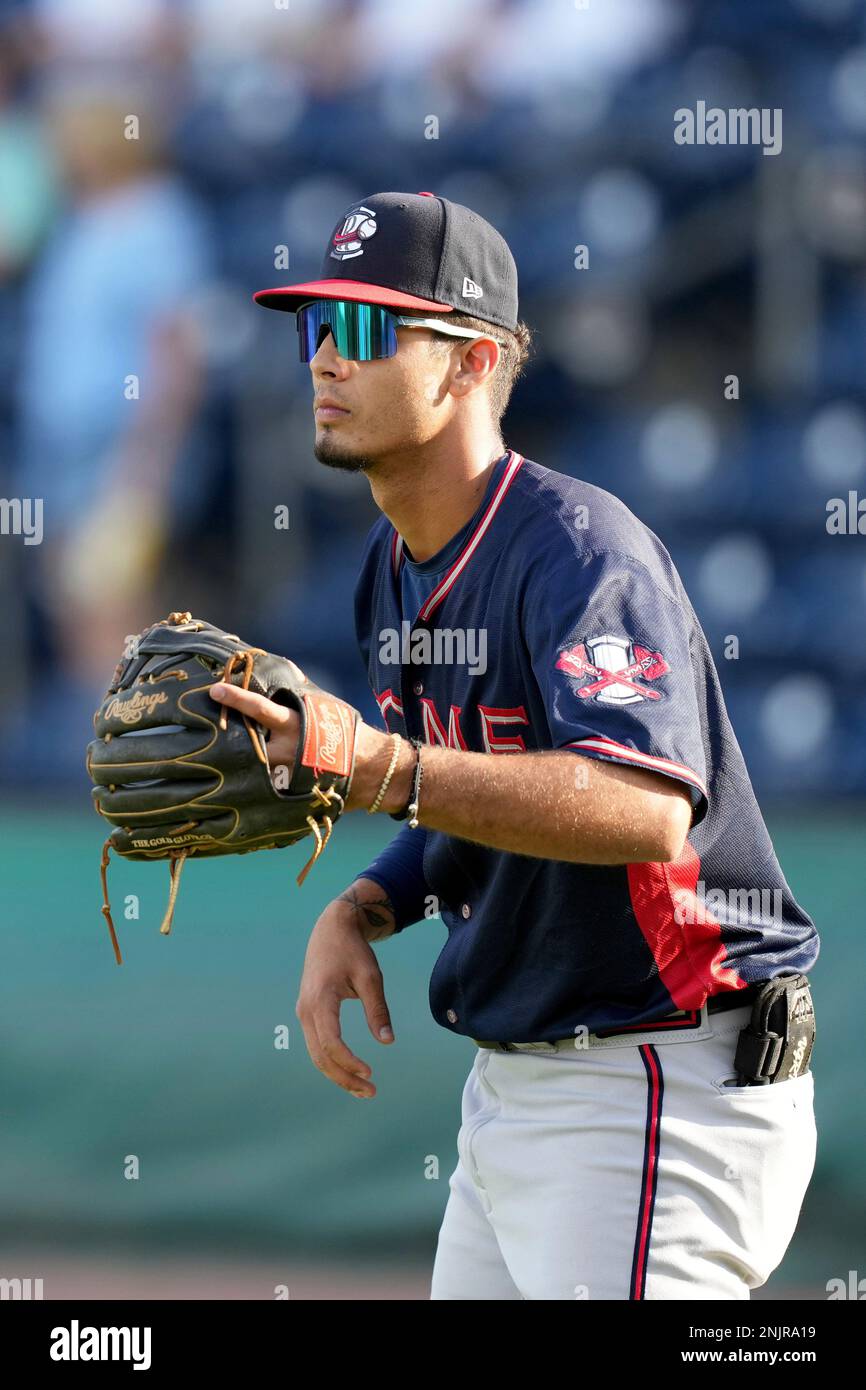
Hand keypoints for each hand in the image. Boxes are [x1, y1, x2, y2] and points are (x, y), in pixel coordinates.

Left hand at [209, 678, 414, 810]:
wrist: (368, 770)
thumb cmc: (343, 733)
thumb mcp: (321, 708)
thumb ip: (295, 696)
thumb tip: (274, 671)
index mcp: (294, 726)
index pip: (259, 709)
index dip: (235, 699)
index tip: (215, 690)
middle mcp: (284, 752)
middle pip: (243, 741)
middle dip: (223, 735)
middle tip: (199, 727)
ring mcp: (281, 776)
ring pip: (246, 765)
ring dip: (229, 760)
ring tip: (206, 759)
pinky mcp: (282, 794)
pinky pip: (256, 787)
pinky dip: (243, 782)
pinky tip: (228, 785)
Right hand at [296, 883, 396, 1098]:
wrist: (331, 929)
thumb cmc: (353, 951)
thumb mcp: (371, 977)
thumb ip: (378, 1010)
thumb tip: (388, 1042)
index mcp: (320, 999)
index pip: (330, 1042)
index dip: (348, 1062)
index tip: (370, 1072)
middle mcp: (306, 1010)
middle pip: (320, 1056)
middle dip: (344, 1078)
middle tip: (371, 1092)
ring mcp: (304, 1012)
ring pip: (316, 1054)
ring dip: (338, 1074)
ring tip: (363, 1089)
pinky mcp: (308, 1013)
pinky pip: (317, 1044)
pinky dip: (332, 1061)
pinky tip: (350, 1071)